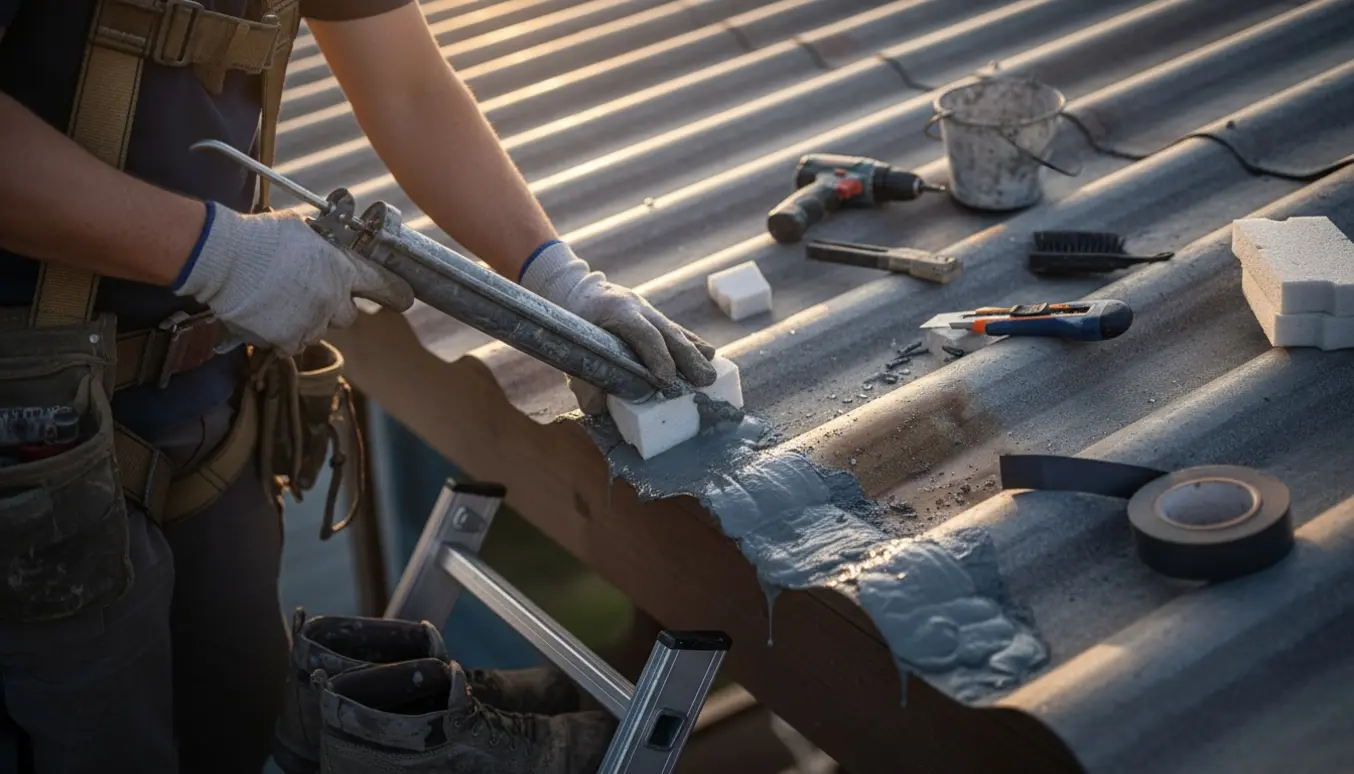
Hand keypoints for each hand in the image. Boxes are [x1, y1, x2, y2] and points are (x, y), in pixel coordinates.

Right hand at [173, 203, 414, 354]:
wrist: (223, 259)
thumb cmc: (260, 237)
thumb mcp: (303, 230)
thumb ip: (326, 245)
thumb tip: (333, 244)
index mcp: (342, 270)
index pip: (385, 286)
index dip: (397, 294)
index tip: (405, 299)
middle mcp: (332, 300)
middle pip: (349, 315)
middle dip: (335, 307)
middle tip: (311, 293)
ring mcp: (311, 322)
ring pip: (321, 329)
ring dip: (308, 319)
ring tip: (281, 299)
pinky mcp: (287, 340)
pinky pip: (294, 343)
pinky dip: (285, 333)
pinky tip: (269, 313)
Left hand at [520, 241, 716, 405]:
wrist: (581, 293)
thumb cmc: (575, 324)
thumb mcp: (572, 349)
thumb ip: (583, 380)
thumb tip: (598, 409)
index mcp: (618, 312)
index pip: (642, 333)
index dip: (656, 355)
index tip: (666, 378)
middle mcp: (640, 310)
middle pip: (669, 334)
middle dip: (688, 359)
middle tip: (703, 382)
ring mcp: (652, 314)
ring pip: (678, 333)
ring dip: (696, 356)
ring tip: (712, 378)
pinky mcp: (659, 321)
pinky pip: (680, 333)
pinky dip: (695, 346)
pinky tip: (711, 359)